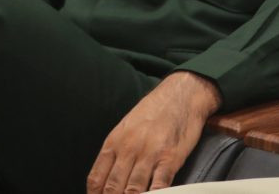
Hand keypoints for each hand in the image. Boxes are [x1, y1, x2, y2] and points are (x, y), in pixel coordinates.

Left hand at [86, 71, 221, 192]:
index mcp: (114, 142)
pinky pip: (159, 186)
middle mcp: (129, 148)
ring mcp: (149, 154)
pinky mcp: (170, 158)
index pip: (96, 180)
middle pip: (113, 188)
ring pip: (133, 191)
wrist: (182, 94)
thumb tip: (107, 179)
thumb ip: (116, 153)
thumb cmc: (154, 112)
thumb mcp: (126, 128)